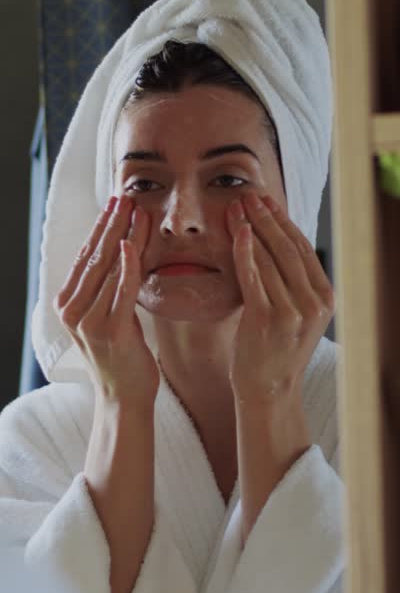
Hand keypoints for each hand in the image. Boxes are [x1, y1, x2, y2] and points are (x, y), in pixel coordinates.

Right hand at [54, 194, 159, 408]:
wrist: (125, 395)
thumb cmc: (122, 353)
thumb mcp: (106, 314)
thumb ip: (106, 286)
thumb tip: (117, 249)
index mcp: (68, 304)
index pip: (84, 256)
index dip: (100, 227)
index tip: (114, 203)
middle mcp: (72, 311)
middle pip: (94, 257)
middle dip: (111, 224)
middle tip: (125, 197)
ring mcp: (89, 322)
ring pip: (109, 268)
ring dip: (125, 236)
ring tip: (138, 212)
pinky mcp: (111, 331)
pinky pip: (122, 289)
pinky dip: (128, 264)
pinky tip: (133, 243)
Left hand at [226, 191, 335, 408]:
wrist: (268, 389)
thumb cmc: (275, 349)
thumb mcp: (296, 314)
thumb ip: (292, 283)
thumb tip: (274, 243)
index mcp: (325, 298)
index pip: (303, 249)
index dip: (284, 222)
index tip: (267, 201)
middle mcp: (314, 302)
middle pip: (288, 248)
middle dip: (267, 218)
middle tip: (249, 195)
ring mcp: (293, 311)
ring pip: (271, 259)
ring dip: (253, 228)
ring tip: (237, 207)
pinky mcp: (268, 319)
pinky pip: (254, 277)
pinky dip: (246, 251)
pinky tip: (239, 232)